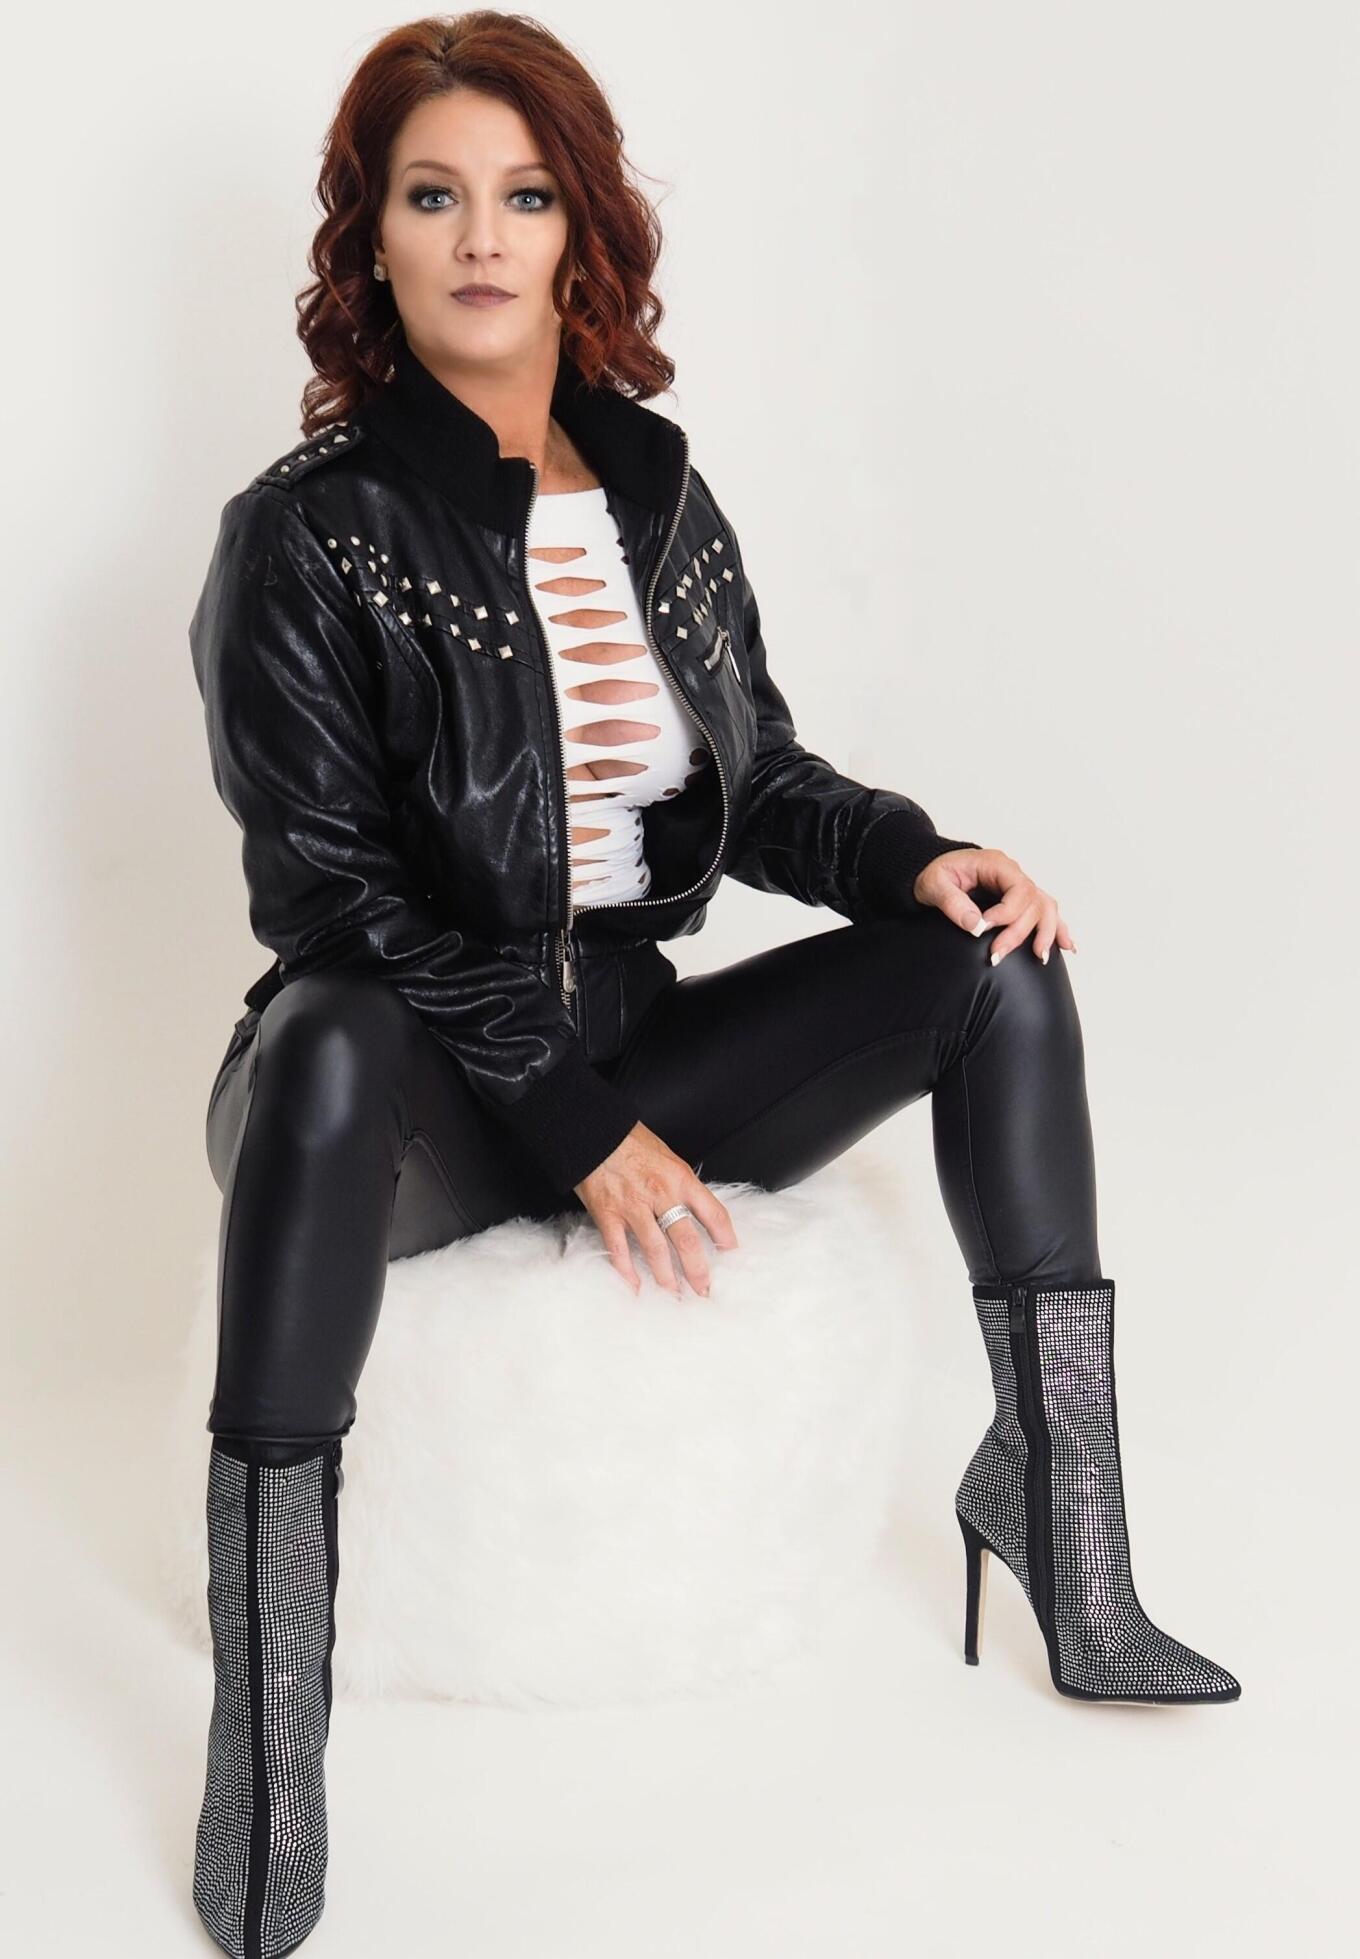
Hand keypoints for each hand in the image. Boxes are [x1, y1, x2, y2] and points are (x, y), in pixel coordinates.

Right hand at [574, 1120, 739, 1297]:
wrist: (593, 1131)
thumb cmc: (630, 1140)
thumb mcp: (667, 1156)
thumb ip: (680, 1184)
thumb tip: (693, 1209)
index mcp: (680, 1178)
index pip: (712, 1213)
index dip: (725, 1237)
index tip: (732, 1253)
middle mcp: (660, 1194)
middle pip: (686, 1240)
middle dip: (698, 1270)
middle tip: (705, 1290)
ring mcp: (633, 1207)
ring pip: (655, 1251)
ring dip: (667, 1278)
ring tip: (675, 1296)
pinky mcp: (608, 1214)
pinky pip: (620, 1250)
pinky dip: (627, 1272)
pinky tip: (635, 1288)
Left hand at [912, 848, 1076, 964]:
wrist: (930, 871)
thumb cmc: (932, 874)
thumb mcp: (935, 885)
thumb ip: (954, 904)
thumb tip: (977, 927)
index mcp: (996, 864)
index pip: (1018, 889)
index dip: (1007, 913)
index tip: (986, 928)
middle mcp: (1012, 874)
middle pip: (1033, 902)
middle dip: (1019, 932)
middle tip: (997, 955)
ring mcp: (1018, 887)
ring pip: (1045, 907)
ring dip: (1047, 932)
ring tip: (1041, 956)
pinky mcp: (1018, 901)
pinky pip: (1045, 912)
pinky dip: (1058, 929)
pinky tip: (1069, 947)